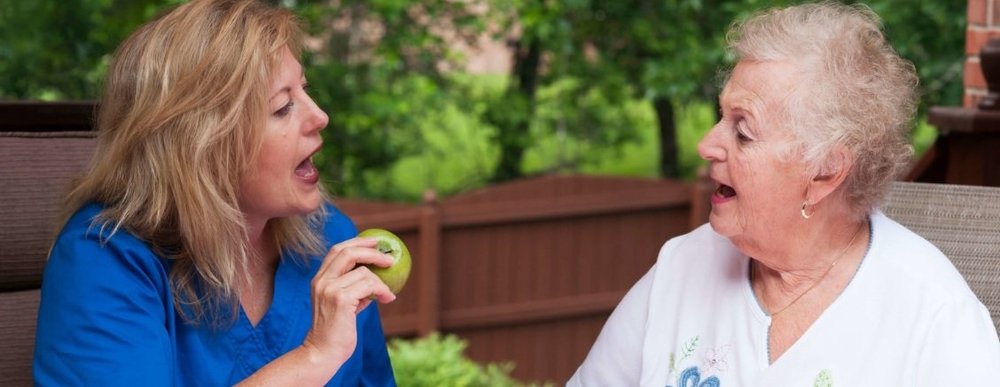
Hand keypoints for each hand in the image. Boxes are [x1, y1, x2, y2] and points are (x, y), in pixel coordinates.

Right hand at [301, 236, 395, 364]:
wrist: (322, 353)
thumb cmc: (336, 332)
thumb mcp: (343, 305)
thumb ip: (354, 290)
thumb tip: (375, 279)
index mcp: (320, 280)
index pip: (337, 250)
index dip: (357, 242)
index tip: (375, 241)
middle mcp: (322, 281)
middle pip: (348, 252)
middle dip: (371, 251)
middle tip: (389, 258)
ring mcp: (329, 289)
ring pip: (363, 272)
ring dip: (381, 281)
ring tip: (387, 295)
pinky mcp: (340, 299)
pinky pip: (369, 285)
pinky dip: (382, 290)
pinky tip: (387, 299)